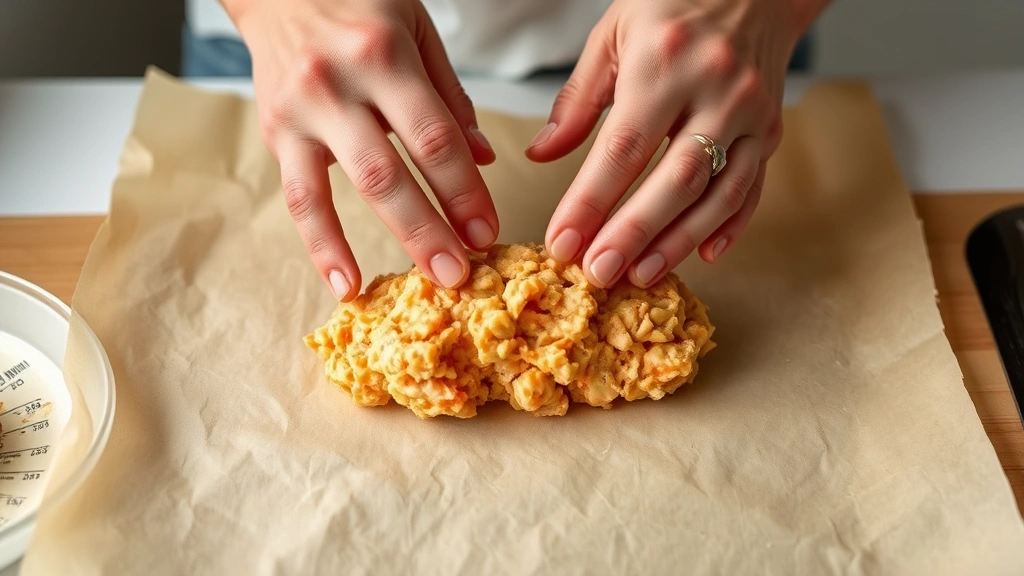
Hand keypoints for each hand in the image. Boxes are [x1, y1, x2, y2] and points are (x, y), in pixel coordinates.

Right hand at [225, 0, 498, 299]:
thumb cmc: (355, 6)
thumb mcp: (415, 30)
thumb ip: (449, 96)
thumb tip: (481, 158)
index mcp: (383, 54)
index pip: (433, 135)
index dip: (463, 189)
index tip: (487, 229)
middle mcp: (338, 83)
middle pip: (391, 171)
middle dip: (432, 228)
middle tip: (462, 271)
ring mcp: (302, 111)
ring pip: (350, 187)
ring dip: (392, 238)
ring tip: (424, 280)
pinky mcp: (275, 133)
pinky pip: (299, 199)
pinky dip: (322, 246)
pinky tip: (346, 283)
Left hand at [528, 0, 826, 287]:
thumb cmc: (672, 4)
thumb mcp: (612, 34)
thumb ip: (578, 99)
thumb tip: (542, 154)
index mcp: (664, 62)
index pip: (622, 148)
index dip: (590, 202)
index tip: (563, 242)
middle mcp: (716, 89)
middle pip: (674, 179)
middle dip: (633, 233)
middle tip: (598, 273)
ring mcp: (750, 113)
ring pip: (717, 191)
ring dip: (678, 241)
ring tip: (640, 275)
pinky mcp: (771, 130)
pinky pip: (752, 187)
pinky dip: (729, 225)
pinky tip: (705, 255)